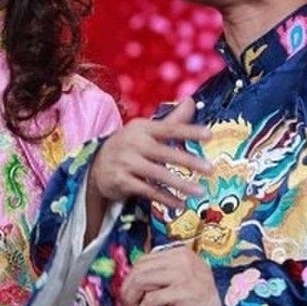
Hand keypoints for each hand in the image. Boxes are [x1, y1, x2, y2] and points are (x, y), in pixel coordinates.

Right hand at [89, 97, 211, 208]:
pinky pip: (148, 191)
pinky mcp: (121, 181)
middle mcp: (134, 143)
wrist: (96, 164)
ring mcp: (126, 162)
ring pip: (157, 175)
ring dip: (180, 184)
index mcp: (143, 128)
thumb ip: (171, 120)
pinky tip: (180, 204)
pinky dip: (165, 198)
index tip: (209, 135)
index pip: (169, 128)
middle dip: (189, 161)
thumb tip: (192, 101)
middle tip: (210, 169)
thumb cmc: (129, 145)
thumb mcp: (146, 130)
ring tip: (200, 191)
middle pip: (165, 153)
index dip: (189, 131)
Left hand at [120, 245, 225, 305]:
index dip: (132, 275)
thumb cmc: (206, 294)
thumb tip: (137, 289)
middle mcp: (178, 260)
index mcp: (179, 252)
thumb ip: (164, 278)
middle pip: (140, 269)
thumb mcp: (185, 278)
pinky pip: (151, 299)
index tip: (128, 289)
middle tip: (125, 303)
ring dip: (132, 299)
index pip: (145, 259)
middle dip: (127, 288)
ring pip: (142, 281)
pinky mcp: (180, 292)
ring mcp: (179, 275)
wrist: (228, 304)